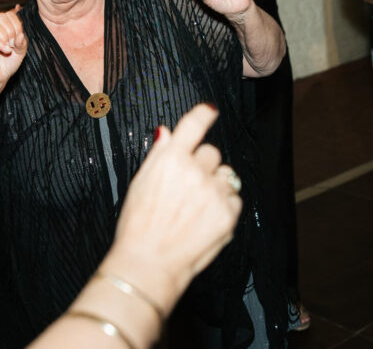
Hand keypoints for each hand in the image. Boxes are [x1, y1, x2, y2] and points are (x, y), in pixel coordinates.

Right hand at [0, 7, 27, 90]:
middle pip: (0, 17)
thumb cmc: (8, 63)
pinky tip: (6, 50)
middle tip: (14, 44)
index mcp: (1, 26)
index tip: (19, 37)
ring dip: (4, 35)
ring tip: (9, 47)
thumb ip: (22, 41)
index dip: (17, 24)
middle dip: (11, 30)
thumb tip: (21, 33)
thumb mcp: (20, 52)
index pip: (8, 14)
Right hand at [106, 104, 241, 304]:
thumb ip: (159, 154)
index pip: (193, 125)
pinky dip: (225, 207)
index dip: (203, 114)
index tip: (210, 110)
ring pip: (226, 175)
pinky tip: (206, 220)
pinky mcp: (227, 213)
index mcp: (170, 159)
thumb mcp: (140, 182)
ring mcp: (213, 192)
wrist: (149, 262)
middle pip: (212, 152)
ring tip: (198, 207)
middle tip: (188, 188)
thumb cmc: (138, 225)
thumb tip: (166, 131)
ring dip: (217, 185)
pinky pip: (235, 198)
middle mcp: (194, 171)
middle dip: (203, 165)